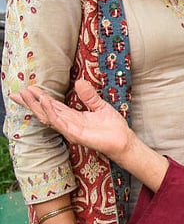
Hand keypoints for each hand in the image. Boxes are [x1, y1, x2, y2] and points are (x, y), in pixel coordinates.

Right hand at [10, 79, 133, 159]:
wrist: (124, 141)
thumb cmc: (113, 127)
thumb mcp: (100, 106)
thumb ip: (89, 96)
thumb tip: (79, 82)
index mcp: (73, 117)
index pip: (52, 106)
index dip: (40, 98)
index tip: (29, 88)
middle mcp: (69, 124)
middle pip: (45, 112)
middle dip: (31, 103)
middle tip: (19, 92)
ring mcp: (71, 130)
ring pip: (49, 117)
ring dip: (37, 106)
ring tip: (27, 94)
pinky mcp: (76, 134)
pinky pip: (60, 123)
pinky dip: (52, 112)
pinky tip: (46, 102)